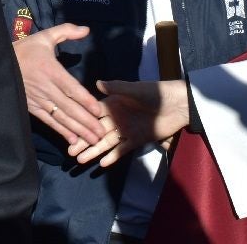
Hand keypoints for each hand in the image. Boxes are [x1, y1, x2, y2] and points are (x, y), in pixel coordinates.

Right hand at [13, 24, 105, 144]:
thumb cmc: (25, 49)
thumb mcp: (45, 36)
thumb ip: (66, 31)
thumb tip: (86, 29)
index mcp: (51, 70)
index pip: (71, 88)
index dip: (85, 100)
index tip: (99, 111)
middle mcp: (46, 88)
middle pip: (69, 107)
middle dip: (86, 121)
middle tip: (102, 133)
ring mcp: (38, 100)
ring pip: (61, 117)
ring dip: (78, 130)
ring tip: (93, 140)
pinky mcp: (31, 108)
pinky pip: (48, 121)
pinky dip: (61, 131)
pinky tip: (73, 140)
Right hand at [68, 79, 189, 167]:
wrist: (178, 104)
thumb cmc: (155, 93)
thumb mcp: (135, 89)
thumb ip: (117, 87)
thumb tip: (96, 82)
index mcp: (115, 103)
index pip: (94, 113)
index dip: (81, 121)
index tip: (68, 129)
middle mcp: (117, 117)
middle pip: (97, 130)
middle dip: (83, 139)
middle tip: (69, 151)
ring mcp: (126, 129)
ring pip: (106, 142)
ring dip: (94, 150)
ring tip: (79, 160)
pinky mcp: (137, 139)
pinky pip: (122, 149)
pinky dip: (113, 156)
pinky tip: (102, 163)